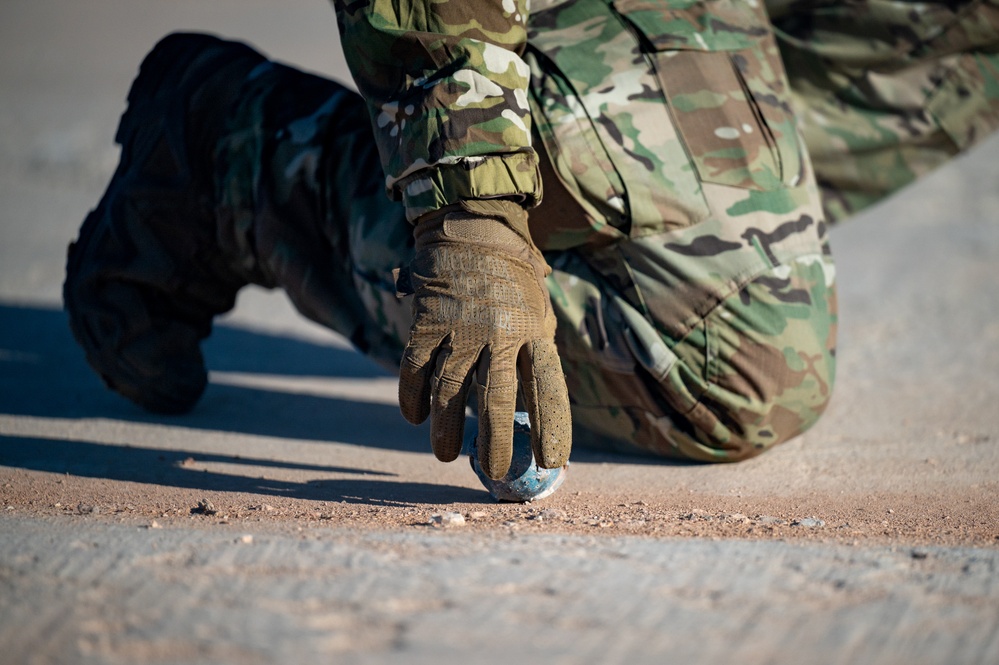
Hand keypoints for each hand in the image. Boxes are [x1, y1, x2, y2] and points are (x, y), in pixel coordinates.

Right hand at [397, 199, 571, 478]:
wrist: (474, 228)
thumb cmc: (514, 283)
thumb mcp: (539, 315)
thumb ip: (534, 360)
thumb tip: (530, 418)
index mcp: (534, 332)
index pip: (548, 390)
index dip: (551, 429)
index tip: (552, 463)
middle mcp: (499, 333)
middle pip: (498, 399)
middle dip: (496, 442)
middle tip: (494, 471)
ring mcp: (459, 327)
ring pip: (450, 391)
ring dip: (447, 429)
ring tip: (447, 455)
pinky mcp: (426, 321)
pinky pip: (415, 369)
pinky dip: (413, 396)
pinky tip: (416, 417)